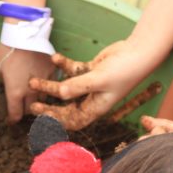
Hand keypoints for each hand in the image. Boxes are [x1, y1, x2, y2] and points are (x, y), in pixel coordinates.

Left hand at [0, 44, 54, 123]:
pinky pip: (52, 85)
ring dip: (39, 101)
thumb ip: (6, 83)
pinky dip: (48, 87)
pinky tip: (45, 85)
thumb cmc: (7, 51)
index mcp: (15, 93)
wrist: (24, 33)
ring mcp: (44, 82)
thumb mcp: (0, 70)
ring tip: (35, 97)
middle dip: (26, 110)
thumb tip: (9, 87)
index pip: (16, 114)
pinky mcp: (53, 72)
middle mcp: (31, 91)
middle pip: (32, 110)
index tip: (11, 120)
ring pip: (44, 100)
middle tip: (23, 108)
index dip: (13, 119)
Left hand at [28, 41, 147, 129]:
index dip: (56, 121)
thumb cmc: (125, 70)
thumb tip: (59, 93)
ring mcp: (91, 85)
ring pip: (66, 88)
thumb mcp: (100, 79)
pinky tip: (55, 58)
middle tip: (32, 102)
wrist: (139, 51)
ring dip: (50, 84)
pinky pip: (73, 70)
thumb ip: (79, 85)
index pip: (72, 120)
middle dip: (48, 105)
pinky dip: (63, 65)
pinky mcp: (92, 70)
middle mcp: (92, 99)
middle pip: (65, 107)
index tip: (40, 115)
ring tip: (34, 80)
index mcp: (96, 108)